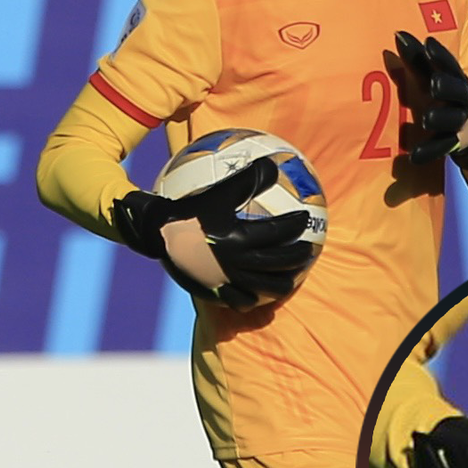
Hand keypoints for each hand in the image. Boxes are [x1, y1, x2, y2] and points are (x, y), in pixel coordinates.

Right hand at [112, 157, 315, 308]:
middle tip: (309, 248)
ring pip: (268, 287)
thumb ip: (246, 180)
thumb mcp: (217, 193)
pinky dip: (259, 298)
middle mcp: (237, 262)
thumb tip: (272, 165)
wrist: (157, 235)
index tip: (305, 217)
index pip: (278, 232)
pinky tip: (264, 292)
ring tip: (294, 274)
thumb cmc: (189, 211)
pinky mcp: (218, 294)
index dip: (296, 225)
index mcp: (238, 237)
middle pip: (280, 262)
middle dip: (300, 255)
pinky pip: (245, 301)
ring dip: (286, 281)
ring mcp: (228, 281)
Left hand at [392, 30, 467, 168]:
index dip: (441, 56)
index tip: (428, 43)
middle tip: (435, 83)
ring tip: (427, 119)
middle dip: (448, 87)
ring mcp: (458, 122)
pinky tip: (414, 156)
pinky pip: (441, 148)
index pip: (450, 65)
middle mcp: (461, 99)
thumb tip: (397, 33)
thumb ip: (416, 59)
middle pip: (457, 91)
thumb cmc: (444, 95)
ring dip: (441, 118)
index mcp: (456, 79)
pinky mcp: (452, 144)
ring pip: (452, 120)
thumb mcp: (433, 77)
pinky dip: (429, 152)